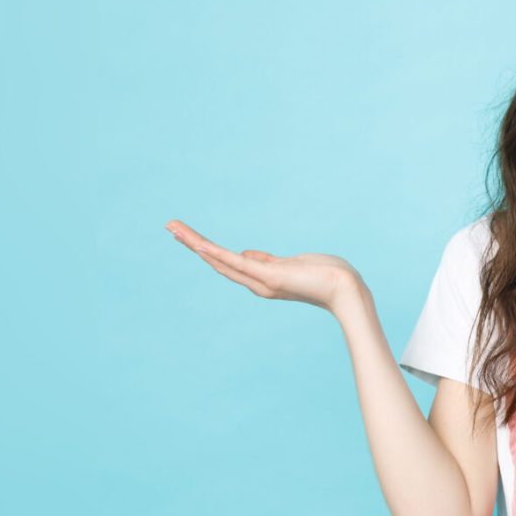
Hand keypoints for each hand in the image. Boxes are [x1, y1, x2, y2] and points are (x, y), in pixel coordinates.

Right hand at [166, 219, 362, 311]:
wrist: (345, 289)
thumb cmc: (325, 276)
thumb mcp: (291, 263)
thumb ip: (266, 261)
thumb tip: (246, 253)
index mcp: (260, 278)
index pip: (226, 261)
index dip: (204, 248)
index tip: (186, 234)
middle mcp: (256, 283)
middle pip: (216, 261)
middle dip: (192, 243)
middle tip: (170, 226)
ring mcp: (261, 281)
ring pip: (220, 260)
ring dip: (196, 244)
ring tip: (175, 229)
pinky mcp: (269, 277)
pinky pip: (236, 263)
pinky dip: (215, 254)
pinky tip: (199, 244)